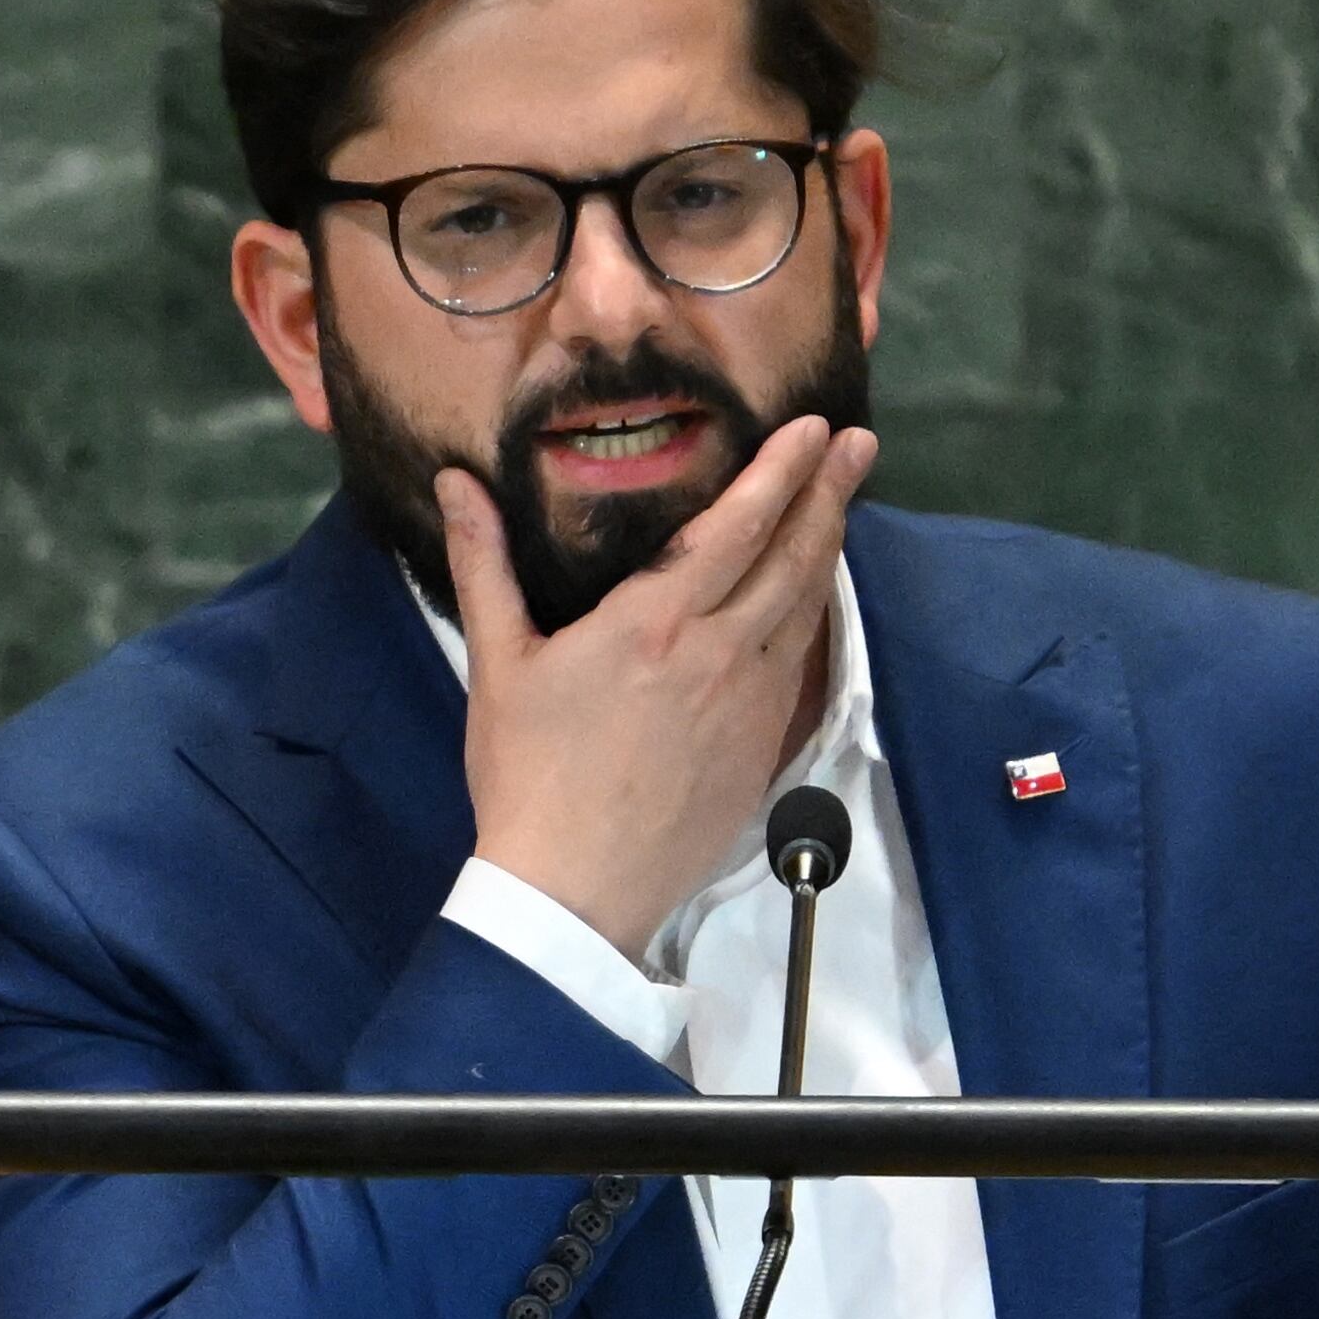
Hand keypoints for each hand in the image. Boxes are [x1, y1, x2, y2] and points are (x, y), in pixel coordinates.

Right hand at [445, 415, 878, 959]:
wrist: (577, 890)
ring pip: (806, 608)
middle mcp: (720, 653)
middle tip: (860, 444)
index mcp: (656, 622)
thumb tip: (458, 482)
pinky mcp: (763, 748)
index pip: (738, 525)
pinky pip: (799, 663)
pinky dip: (813, 616)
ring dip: (828, 547)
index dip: (782, 470)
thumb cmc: (530, 776)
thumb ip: (485, 564)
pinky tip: (813, 599)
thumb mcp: (499, 663)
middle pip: (794, 557)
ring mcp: (751, 703)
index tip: (815, 428)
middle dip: (830, 492)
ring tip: (845, 503)